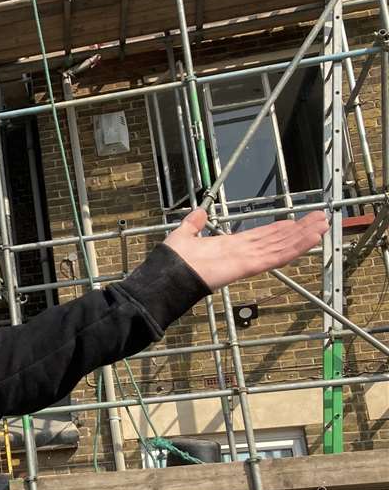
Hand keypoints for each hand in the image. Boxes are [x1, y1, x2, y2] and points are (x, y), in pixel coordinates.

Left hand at [162, 207, 327, 291]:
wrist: (165, 277)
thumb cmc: (172, 260)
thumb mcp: (184, 235)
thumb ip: (193, 224)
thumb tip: (199, 212)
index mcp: (230, 246)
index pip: (260, 236)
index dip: (278, 229)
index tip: (294, 221)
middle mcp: (243, 253)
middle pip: (277, 240)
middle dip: (299, 231)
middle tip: (320, 219)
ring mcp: (247, 260)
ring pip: (282, 246)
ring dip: (303, 236)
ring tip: (323, 225)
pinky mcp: (248, 266)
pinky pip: (275, 256)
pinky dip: (294, 248)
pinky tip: (311, 239)